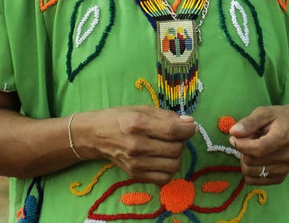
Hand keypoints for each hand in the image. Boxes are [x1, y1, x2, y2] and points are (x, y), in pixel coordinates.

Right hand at [76, 106, 197, 183]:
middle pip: (175, 149)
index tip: (192, 126)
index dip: (188, 129)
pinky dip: (170, 169)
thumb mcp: (143, 109)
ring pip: (173, 165)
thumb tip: (190, 123)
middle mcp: (136, 145)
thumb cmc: (121, 118)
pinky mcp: (135, 174)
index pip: (172, 131)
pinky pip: (164, 178)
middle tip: (180, 135)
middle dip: (184, 141)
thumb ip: (167, 116)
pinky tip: (165, 159)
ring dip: (178, 155)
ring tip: (171, 146)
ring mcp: (135, 163)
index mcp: (138, 124)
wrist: (96, 135)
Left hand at [228, 105, 288, 184]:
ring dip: (245, 161)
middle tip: (249, 139)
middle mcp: (286, 157)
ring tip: (254, 149)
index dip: (241, 145)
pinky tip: (257, 159)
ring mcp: (284, 169)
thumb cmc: (278, 118)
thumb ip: (249, 122)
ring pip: (249, 173)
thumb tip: (233, 132)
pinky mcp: (279, 178)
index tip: (234, 138)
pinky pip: (253, 180)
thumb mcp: (264, 113)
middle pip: (251, 161)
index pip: (258, 149)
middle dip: (243, 150)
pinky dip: (249, 170)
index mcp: (283, 138)